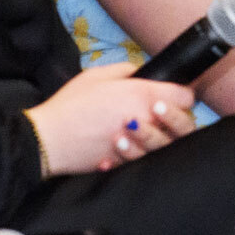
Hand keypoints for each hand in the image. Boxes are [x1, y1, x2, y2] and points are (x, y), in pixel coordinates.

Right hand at [25, 63, 198, 174]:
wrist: (48, 140)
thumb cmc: (70, 105)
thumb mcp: (97, 76)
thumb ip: (126, 71)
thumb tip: (140, 74)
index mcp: (143, 94)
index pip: (185, 96)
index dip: (180, 94)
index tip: (171, 95)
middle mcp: (148, 120)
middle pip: (186, 123)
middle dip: (176, 117)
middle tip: (157, 113)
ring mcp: (142, 145)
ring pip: (170, 144)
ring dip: (157, 136)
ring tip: (132, 129)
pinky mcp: (130, 164)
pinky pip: (146, 160)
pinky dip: (135, 154)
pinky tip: (117, 146)